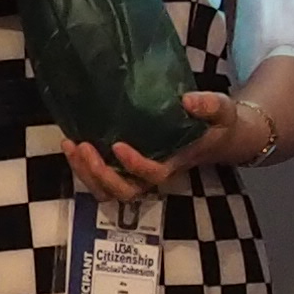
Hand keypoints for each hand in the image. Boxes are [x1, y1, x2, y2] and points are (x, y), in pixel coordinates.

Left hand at [61, 86, 278, 204]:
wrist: (219, 136)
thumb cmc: (218, 123)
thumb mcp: (222, 110)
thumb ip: (209, 105)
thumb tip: (186, 100)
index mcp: (176, 163)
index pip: (154, 174)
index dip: (134, 165)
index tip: (118, 145)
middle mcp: (155, 174)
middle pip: (125, 192)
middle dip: (100, 175)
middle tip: (83, 146)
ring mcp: (139, 175)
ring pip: (109, 191)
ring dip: (86, 174)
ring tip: (71, 145)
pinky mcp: (128, 168)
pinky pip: (102, 180)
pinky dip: (83, 168)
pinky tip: (72, 144)